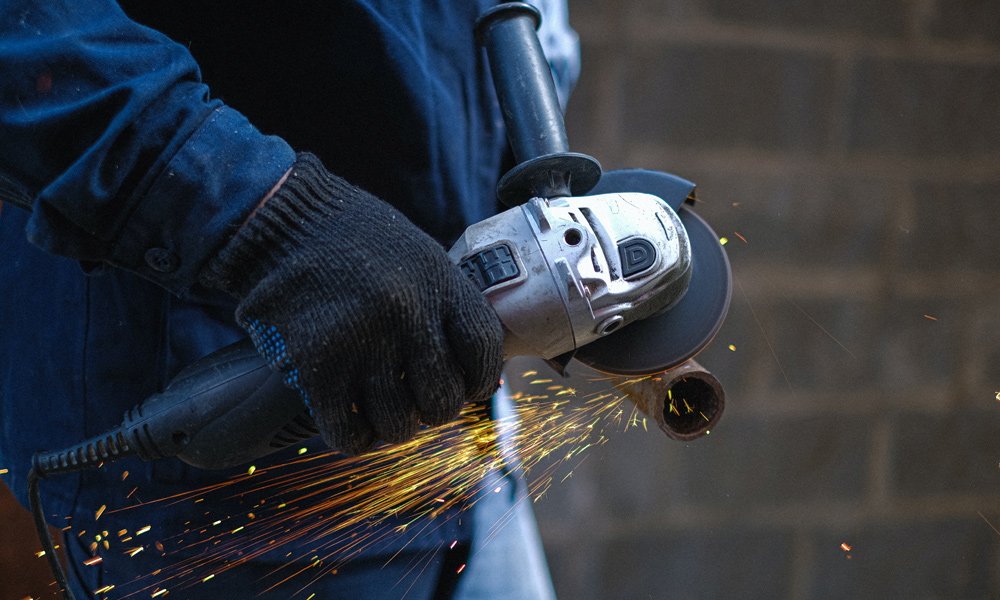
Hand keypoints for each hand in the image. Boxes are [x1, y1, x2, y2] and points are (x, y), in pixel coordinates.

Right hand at [200, 153, 503, 454]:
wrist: (286, 222)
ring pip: (398, 424)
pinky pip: (348, 432)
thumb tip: (481, 375)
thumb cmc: (360, 244)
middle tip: (421, 401)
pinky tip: (354, 422)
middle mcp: (405, 312)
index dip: (482, 379)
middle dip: (436, 410)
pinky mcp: (316, 365)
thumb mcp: (421, 258)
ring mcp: (360, 340)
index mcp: (439, 282)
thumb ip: (449, 308)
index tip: (470, 386)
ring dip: (396, 427)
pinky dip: (356, 438)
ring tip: (387, 410)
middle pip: (442, 397)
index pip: (483, 349)